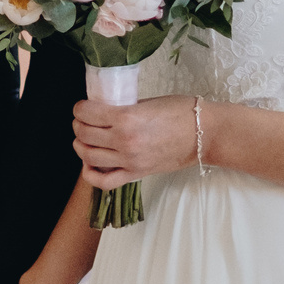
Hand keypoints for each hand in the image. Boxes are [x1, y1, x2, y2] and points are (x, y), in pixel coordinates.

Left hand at [72, 93, 197, 190]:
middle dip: (78, 125)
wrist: (205, 134)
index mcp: (126, 118)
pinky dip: (91, 174)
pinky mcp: (136, 174)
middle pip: (84, 135)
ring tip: (84, 139)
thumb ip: (123, 107)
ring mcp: (129, 161)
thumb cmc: (181, 112)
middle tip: (82, 120)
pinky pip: (104, 181)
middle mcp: (124, 141)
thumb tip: (104, 109)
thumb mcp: (148, 102)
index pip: (87, 114)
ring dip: (81, 146)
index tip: (82, 106)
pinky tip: (90, 164)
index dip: (80, 108)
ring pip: (89, 157)